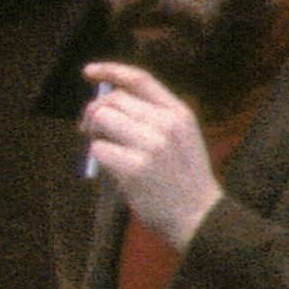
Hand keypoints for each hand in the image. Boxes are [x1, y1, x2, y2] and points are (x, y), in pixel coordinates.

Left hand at [78, 60, 223, 249]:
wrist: (200, 218)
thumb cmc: (183, 179)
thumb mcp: (180, 138)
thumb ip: (151, 118)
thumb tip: (105, 105)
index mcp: (180, 113)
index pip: (140, 79)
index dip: (111, 71)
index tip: (88, 72)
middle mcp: (167, 124)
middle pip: (114, 100)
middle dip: (94, 112)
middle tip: (88, 130)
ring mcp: (151, 146)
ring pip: (101, 119)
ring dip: (94, 133)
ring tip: (106, 149)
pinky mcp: (134, 168)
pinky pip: (98, 149)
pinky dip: (99, 157)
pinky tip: (114, 169)